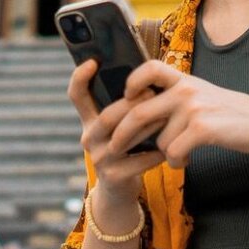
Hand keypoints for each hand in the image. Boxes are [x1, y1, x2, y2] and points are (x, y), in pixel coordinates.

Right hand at [67, 60, 167, 194]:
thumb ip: (125, 104)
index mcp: (89, 120)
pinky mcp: (113, 176)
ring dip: (148, 124)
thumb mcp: (120, 125)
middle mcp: (89, 138)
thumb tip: (145, 75)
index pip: (76, 96)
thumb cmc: (127, 147)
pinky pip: (139, 160)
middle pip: (106, 116)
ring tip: (168, 114)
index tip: (92, 61)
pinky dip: (157, 151)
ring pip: (124, 137)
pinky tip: (171, 144)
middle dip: (131, 103)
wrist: (120, 187)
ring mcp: (99, 159)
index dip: (79, 77)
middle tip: (152, 92)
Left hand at [101, 61, 248, 168]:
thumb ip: (173, 96)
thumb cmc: (227, 113)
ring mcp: (194, 108)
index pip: (150, 68)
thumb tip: (139, 108)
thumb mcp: (200, 94)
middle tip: (114, 148)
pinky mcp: (202, 128)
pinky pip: (174, 153)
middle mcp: (186, 90)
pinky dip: (177, 162)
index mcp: (183, 80)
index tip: (126, 97)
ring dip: (165, 155)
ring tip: (179, 154)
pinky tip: (186, 160)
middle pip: (139, 112)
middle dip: (121, 135)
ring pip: (160, 141)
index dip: (132, 81)